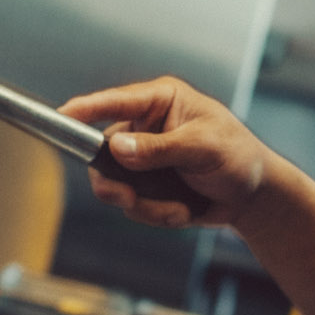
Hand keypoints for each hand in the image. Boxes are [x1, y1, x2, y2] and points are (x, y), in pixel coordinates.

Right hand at [59, 77, 270, 227]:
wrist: (252, 197)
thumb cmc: (238, 157)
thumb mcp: (204, 148)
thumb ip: (160, 148)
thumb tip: (117, 147)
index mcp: (161, 102)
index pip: (116, 101)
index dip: (86, 108)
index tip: (61, 116)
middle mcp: (145, 127)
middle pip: (102, 151)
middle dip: (115, 181)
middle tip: (127, 196)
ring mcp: (142, 158)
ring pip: (114, 184)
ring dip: (144, 203)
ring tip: (177, 208)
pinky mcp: (145, 185)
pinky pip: (132, 204)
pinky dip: (156, 213)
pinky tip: (182, 211)